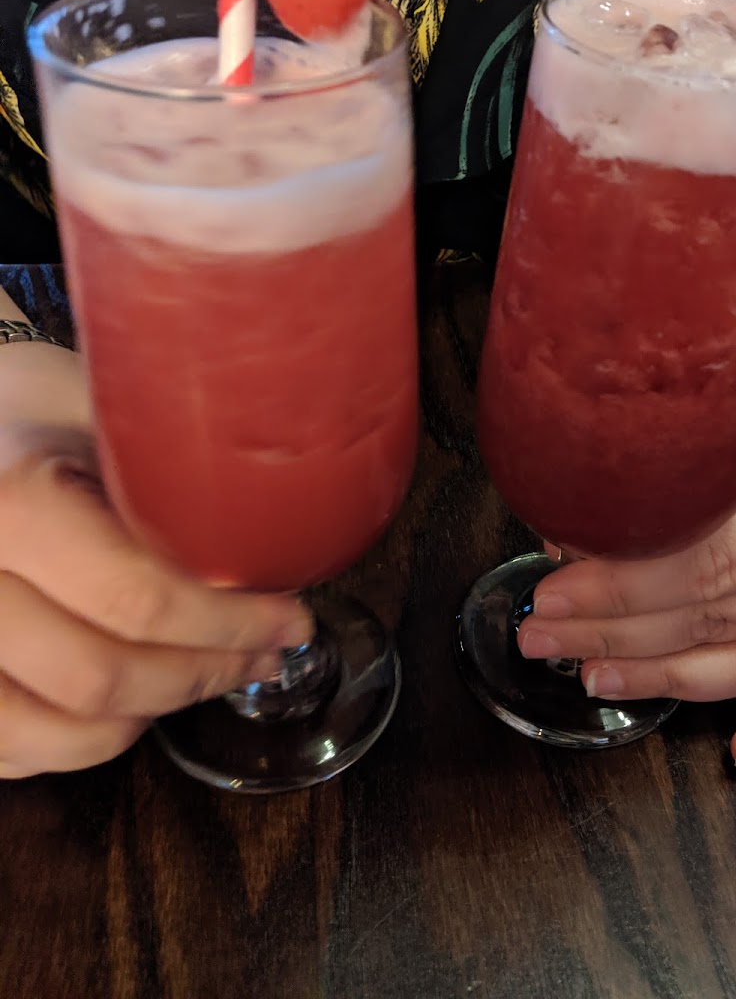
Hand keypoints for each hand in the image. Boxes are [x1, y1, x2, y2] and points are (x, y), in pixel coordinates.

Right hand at [0, 347, 311, 778]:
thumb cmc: (24, 411)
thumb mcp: (94, 407)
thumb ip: (167, 464)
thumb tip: (278, 512)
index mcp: (12, 505)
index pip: (136, 599)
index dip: (229, 625)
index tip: (288, 621)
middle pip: (100, 677)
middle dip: (204, 674)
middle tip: (263, 655)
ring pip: (55, 733)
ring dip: (149, 715)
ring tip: (205, 676)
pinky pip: (13, 749)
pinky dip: (83, 740)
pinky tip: (133, 699)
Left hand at [517, 377, 735, 771]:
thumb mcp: (734, 415)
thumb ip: (663, 470)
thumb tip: (566, 529)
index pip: (708, 563)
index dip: (620, 591)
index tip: (553, 596)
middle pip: (718, 619)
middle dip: (616, 634)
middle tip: (545, 635)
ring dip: (665, 679)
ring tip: (593, 674)